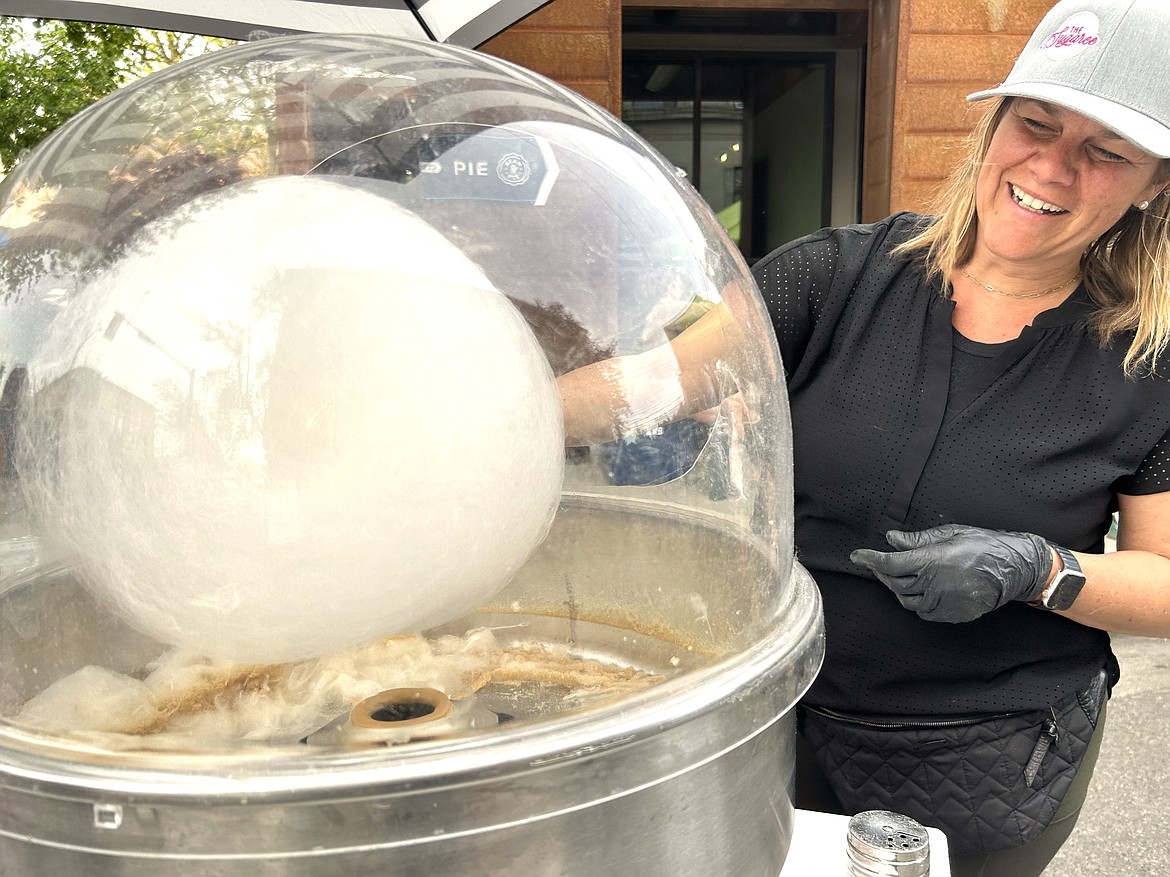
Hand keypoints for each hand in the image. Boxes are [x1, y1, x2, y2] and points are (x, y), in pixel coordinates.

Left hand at [849, 524, 1053, 622]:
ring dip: (898, 588)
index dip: (870, 560)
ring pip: (907, 600)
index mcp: (932, 561)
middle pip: (895, 583)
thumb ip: (918, 540)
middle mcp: (934, 584)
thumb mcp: (950, 533)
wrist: (1015, 569)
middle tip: (880, 564)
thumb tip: (891, 539)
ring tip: (900, 577)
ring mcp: (942, 602)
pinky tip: (920, 591)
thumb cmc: (984, 545)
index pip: (890, 564)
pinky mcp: (951, 615)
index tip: (857, 556)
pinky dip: (916, 602)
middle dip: (883, 573)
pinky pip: (924, 612)